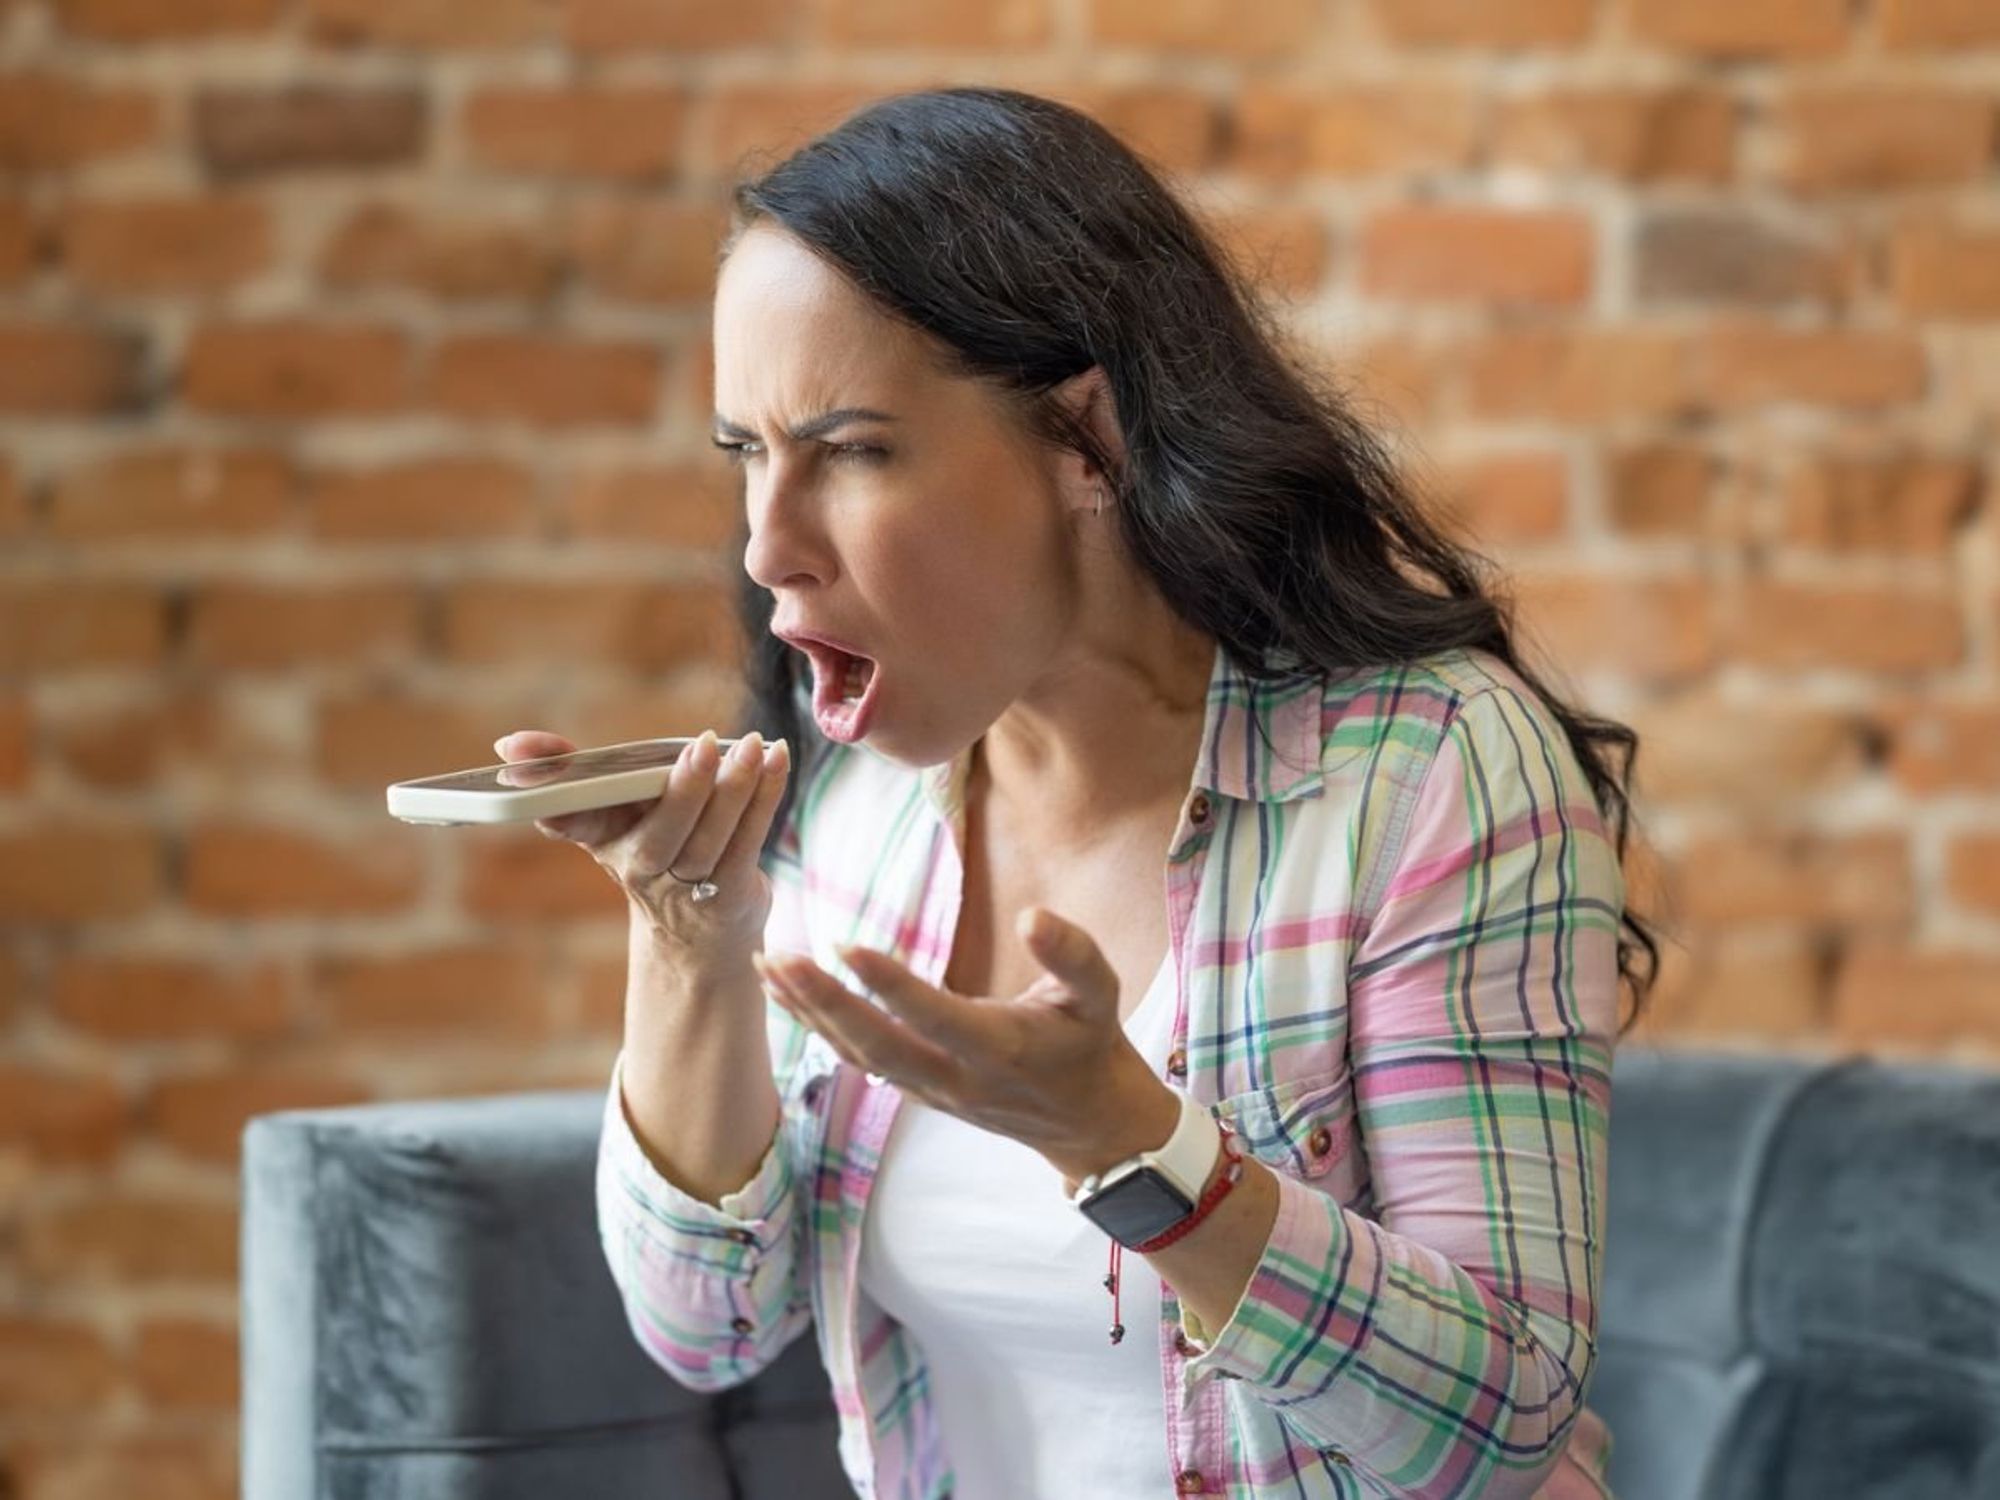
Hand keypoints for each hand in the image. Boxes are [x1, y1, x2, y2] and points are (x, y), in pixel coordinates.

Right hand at [494, 727, 790, 951]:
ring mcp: (688, 888)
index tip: (515, 766)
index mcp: (605, 841)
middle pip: (663, 833)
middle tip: (701, 745)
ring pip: (713, 837)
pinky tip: (778, 760)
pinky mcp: (730, 895)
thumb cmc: (653, 850)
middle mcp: (641, 869)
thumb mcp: (612, 814)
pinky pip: (750, 839)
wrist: (696, 938)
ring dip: (738, 789)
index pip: (572, 818)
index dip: (550, 796)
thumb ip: (576, 775)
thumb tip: (510, 747)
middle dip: (683, 790)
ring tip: (755, 746)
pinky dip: (767, 797)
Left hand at [754, 907, 1179, 1181]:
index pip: (936, 1017)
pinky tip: (786, 994)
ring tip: (768, 964)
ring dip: (809, 1014)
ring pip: (859, 1058)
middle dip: (826, 1004)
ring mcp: (932, 1092)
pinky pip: (859, 1063)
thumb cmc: (1092, 1043)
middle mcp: (958, 1078)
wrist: (1089, 1123)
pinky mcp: (918, 1092)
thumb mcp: (1101, 993)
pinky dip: (818, 1029)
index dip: (891, 986)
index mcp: (1002, 1049)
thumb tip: (1034, 915)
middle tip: (781, 957)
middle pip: (878, 1047)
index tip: (847, 945)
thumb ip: (1073, 952)